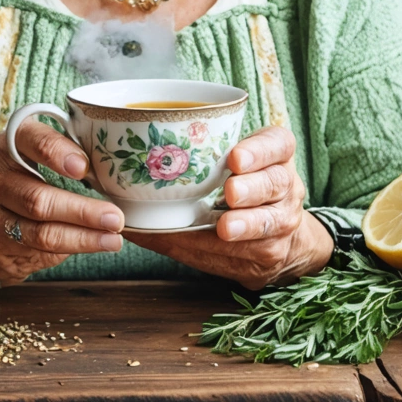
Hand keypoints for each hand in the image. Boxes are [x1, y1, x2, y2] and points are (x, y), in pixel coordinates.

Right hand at [0, 122, 124, 285]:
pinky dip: (71, 249)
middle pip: (37, 198)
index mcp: (3, 146)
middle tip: (115, 217)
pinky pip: (38, 253)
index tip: (83, 167)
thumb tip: (111, 168)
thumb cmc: (17, 177)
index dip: (56, 152)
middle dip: (81, 210)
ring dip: (83, 237)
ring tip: (113, 238)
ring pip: (40, 233)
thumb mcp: (27, 154)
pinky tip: (94, 245)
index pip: (28, 141)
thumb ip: (59, 152)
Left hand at [125, 126, 333, 289]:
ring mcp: (282, 223)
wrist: (282, 235)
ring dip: (243, 226)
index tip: (235, 158)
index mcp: (276, 155)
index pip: (278, 144)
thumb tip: (116, 165)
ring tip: (224, 227)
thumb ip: (202, 151)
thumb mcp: (239, 159)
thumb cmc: (243, 183)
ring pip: (267, 223)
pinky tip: (189, 246)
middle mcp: (285, 187)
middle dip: (251, 188)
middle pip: (275, 183)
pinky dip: (211, 252)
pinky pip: (242, 255)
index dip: (259, 150)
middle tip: (229, 192)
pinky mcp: (269, 257)